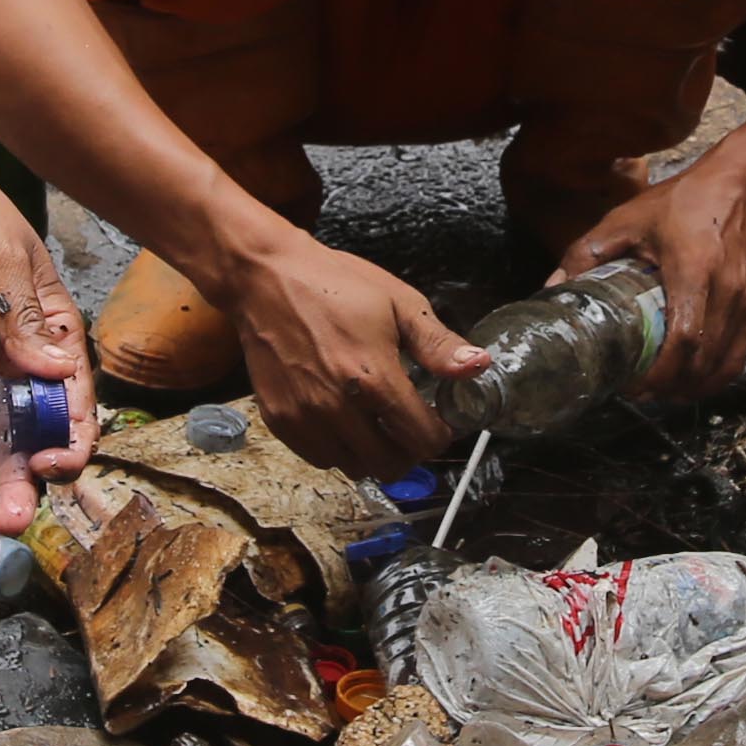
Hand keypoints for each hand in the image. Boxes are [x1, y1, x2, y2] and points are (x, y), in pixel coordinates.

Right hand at [226, 228, 488, 477]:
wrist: (265, 277)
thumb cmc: (334, 284)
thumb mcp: (398, 303)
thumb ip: (438, 345)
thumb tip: (480, 367)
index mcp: (373, 378)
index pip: (422, 439)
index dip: (439, 433)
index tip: (439, 419)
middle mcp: (337, 407)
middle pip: (390, 465)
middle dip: (409, 450)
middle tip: (410, 426)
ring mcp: (304, 417)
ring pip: (354, 468)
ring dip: (373, 453)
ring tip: (376, 423)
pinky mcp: (279, 419)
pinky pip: (319, 458)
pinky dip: (339, 449)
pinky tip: (345, 420)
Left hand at [561, 153, 745, 399]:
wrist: (737, 186)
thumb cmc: (683, 202)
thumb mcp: (626, 220)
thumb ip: (586, 254)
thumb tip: (553, 287)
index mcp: (693, 270)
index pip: (683, 339)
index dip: (658, 372)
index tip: (633, 383)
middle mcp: (725, 291)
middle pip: (701, 362)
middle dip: (668, 387)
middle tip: (637, 393)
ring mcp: (744, 302)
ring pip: (721, 366)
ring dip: (690, 387)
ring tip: (659, 391)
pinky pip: (737, 357)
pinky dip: (714, 377)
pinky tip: (690, 380)